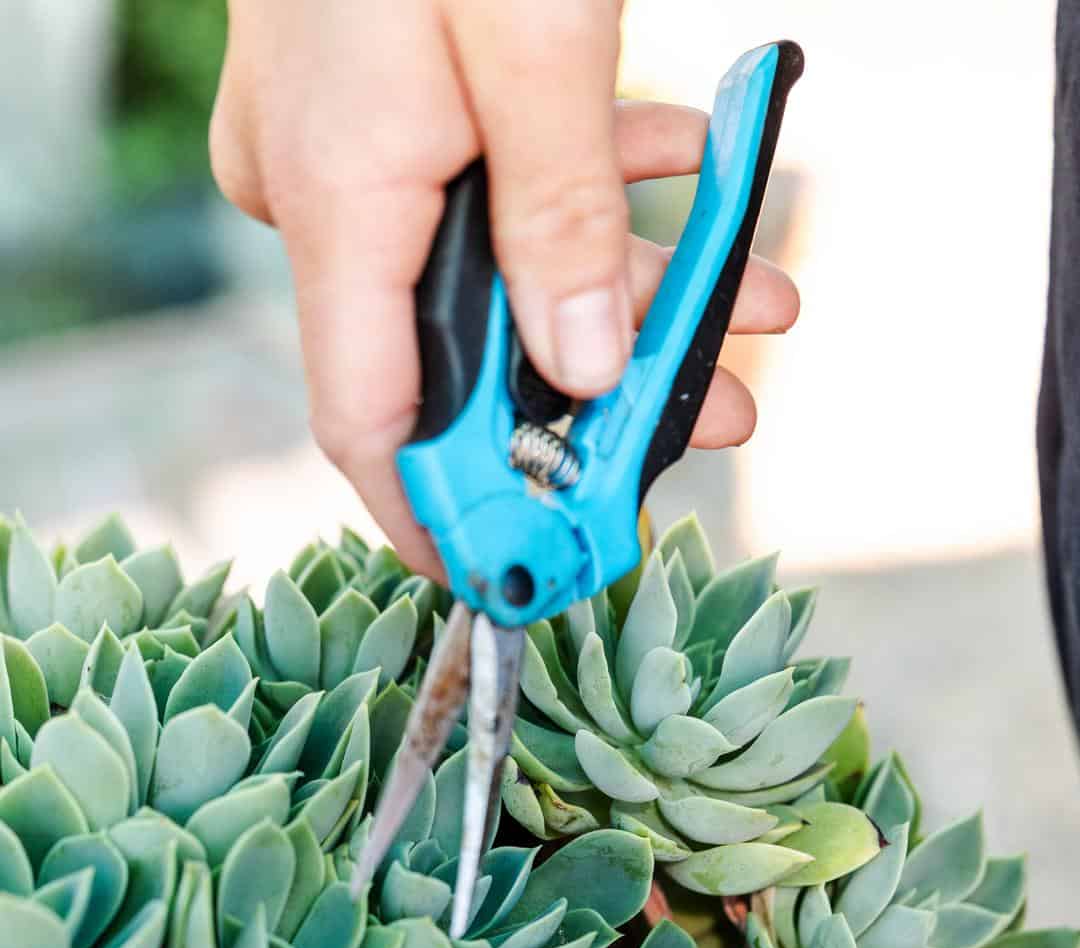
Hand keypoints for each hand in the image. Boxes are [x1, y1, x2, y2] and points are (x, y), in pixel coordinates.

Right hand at [210, 0, 798, 575]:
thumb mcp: (533, 38)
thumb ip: (562, 214)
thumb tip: (587, 369)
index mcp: (340, 197)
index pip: (369, 425)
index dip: (443, 520)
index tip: (525, 578)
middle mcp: (329, 194)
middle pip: (460, 362)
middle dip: (591, 402)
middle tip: (706, 419)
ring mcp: (356, 155)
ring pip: (498, 280)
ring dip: (623, 299)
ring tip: (750, 304)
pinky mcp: (396, 113)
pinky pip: (497, 198)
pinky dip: (594, 206)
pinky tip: (690, 187)